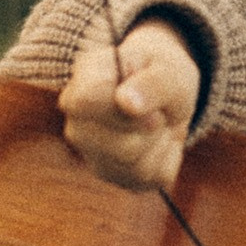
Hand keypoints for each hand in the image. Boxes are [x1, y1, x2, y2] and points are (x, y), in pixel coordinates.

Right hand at [59, 18, 200, 191]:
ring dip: (160, 141)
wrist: (163, 92)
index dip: (125, 104)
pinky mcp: (117, 177)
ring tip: (157, 121)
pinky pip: (151, 178)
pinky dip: (167, 158)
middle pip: (120, 145)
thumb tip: (126, 103)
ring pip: (135, 165)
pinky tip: (159, 140)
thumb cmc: (158, 73)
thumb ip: (150, 82)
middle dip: (152, 127)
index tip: (146, 98)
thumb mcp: (167, 67)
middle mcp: (78, 125)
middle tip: (157, 110)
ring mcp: (94, 156)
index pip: (85, 103)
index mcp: (82, 84)